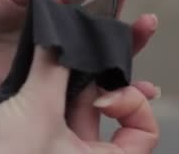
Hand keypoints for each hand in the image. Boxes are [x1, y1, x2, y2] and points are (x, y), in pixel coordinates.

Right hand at [0, 47, 159, 153]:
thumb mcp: (37, 111)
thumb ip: (54, 68)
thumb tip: (62, 35)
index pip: (144, 131)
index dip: (132, 105)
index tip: (103, 93)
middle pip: (108, 109)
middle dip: (98, 76)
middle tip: (89, 45)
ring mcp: (57, 146)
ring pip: (77, 101)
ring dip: (71, 73)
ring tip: (64, 45)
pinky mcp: (34, 135)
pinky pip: (52, 101)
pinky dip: (50, 80)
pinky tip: (42, 56)